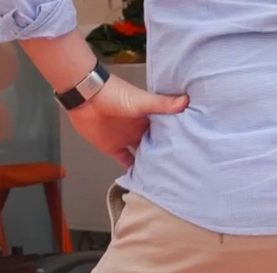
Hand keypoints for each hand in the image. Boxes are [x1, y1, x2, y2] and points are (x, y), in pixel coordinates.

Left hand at [66, 75, 187, 168]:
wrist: (86, 97)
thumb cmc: (114, 94)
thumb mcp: (141, 100)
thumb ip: (161, 104)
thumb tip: (186, 101)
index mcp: (149, 116)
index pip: (166, 129)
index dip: (176, 139)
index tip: (190, 151)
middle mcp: (140, 128)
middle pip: (156, 144)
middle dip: (165, 155)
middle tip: (181, 170)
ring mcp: (127, 138)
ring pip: (142, 154)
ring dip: (150, 164)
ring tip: (164, 179)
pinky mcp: (113, 147)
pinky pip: (125, 161)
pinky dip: (131, 171)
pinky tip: (140, 181)